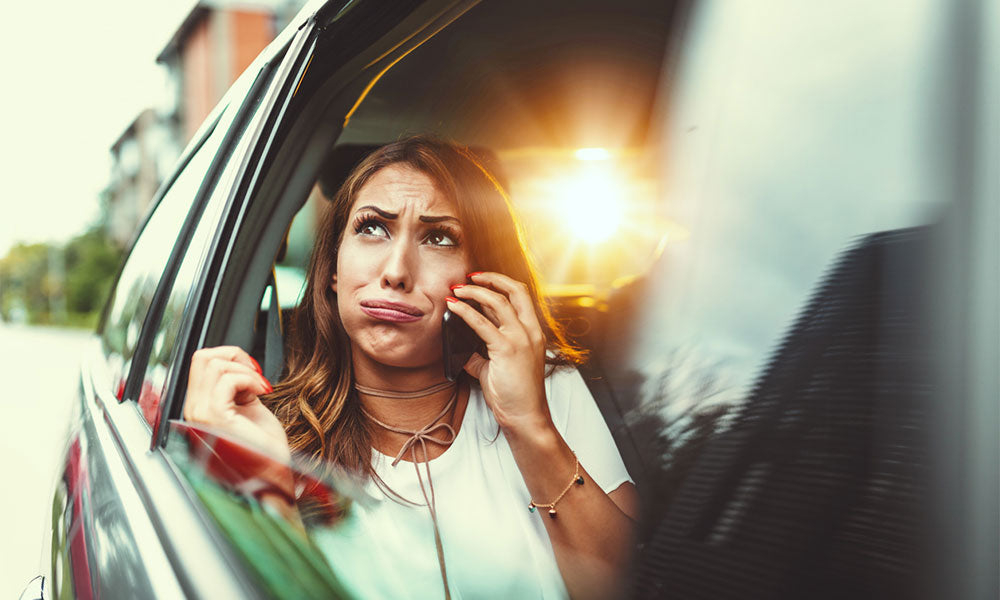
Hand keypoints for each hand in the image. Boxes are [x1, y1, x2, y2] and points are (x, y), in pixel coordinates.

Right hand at [183, 346, 290, 463]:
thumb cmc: (264, 446)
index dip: (228, 356)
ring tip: (260, 386)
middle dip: (234, 355)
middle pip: (201, 357)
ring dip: (245, 369)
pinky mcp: (215, 417)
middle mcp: (194, 410)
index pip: (199, 362)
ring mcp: (201, 414)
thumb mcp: (247, 405)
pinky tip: (262, 392)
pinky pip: (226, 381)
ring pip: (213, 364)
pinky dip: (249, 379)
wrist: (273, 471)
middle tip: (255, 373)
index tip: (251, 369)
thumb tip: (236, 364)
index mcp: (200, 406)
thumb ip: (236, 386)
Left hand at [447, 272, 550, 435]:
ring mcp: (521, 339)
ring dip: (474, 292)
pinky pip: (482, 323)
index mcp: (533, 333)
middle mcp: (530, 332)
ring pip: (498, 302)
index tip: (481, 280)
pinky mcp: (507, 350)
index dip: (501, 283)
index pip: (521, 296)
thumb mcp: (498, 367)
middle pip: (515, 290)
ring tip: (456, 290)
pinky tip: (453, 307)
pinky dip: (465, 311)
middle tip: (469, 277)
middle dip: (491, 278)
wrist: (525, 416)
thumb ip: (482, 353)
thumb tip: (462, 346)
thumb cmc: (515, 395)